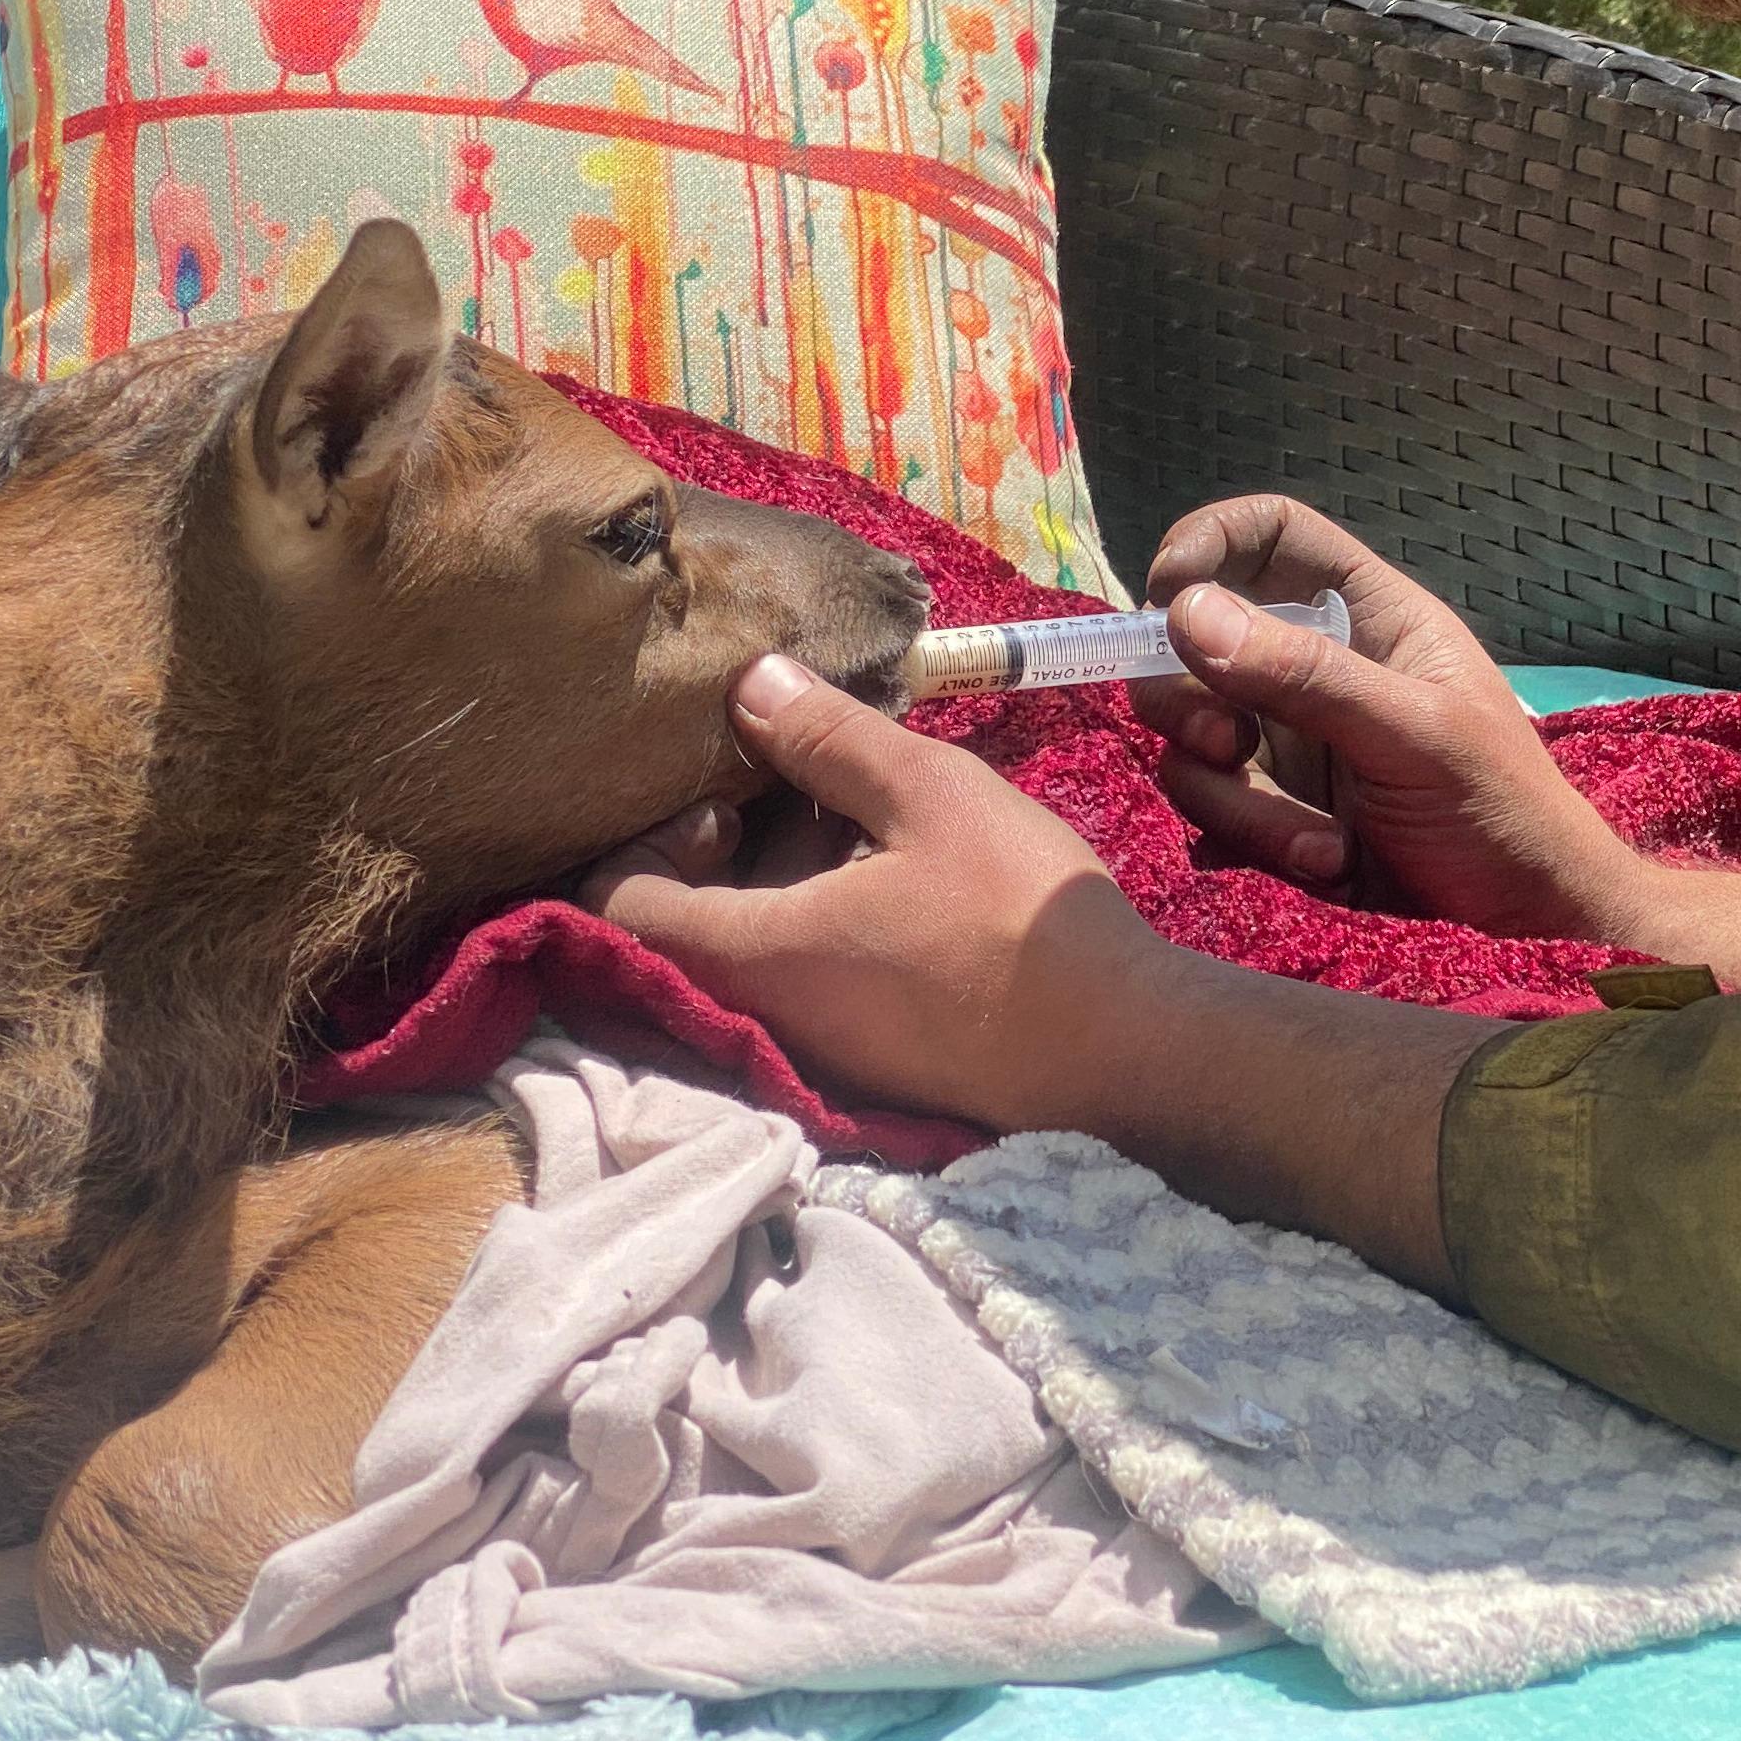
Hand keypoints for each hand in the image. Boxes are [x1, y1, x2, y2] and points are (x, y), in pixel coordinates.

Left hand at [584, 654, 1178, 1134]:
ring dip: (784, 881)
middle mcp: (763, 1016)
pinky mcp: (867, 1058)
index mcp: (756, 954)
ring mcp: (815, 1047)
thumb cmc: (1018, 917)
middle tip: (791, 788)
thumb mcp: (928, 795)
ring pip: (754, 953)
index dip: (645, 839)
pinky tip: (897, 871)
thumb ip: (827, 737)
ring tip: (860, 813)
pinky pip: (807, 980)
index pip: (622, 905)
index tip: (723, 795)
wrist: (1119, 1051)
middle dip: (723, 850)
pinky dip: (825, 922)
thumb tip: (747, 682)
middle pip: (686, 928)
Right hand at [1131, 496, 1654, 942]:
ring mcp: (1288, 741)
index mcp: (1365, 616)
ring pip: (1192, 741)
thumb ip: (1305, 675)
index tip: (1165, 595)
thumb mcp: (1414, 732)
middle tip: (1226, 746)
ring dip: (1244, 801)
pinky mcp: (1274, 811)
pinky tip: (1324, 865)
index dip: (1207, 545)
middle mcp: (1314, 668)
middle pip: (1195, 643)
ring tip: (1325, 846)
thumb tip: (1185, 611)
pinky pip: (1213, 810)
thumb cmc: (1502, 806)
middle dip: (1191, 701)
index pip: (1268, 536)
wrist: (1527, 921)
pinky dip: (1253, 841)